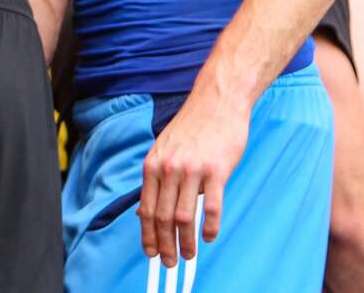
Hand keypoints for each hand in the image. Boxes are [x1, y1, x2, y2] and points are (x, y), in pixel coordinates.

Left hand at [141, 86, 247, 266]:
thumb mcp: (164, 150)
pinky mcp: (216, 169)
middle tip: (170, 263)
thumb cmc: (193, 127)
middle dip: (165, 245)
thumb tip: (145, 211)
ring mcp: (192, 169)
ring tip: (188, 255)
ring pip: (184, 216)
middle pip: (162, 217)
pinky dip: (209, 226)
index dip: (148, 236)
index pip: (146, 209)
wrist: (218, 101)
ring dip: (186, 241)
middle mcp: (169, 168)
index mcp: (153, 165)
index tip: (151, 253)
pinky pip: (212, 206)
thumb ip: (156, 179)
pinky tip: (209, 237)